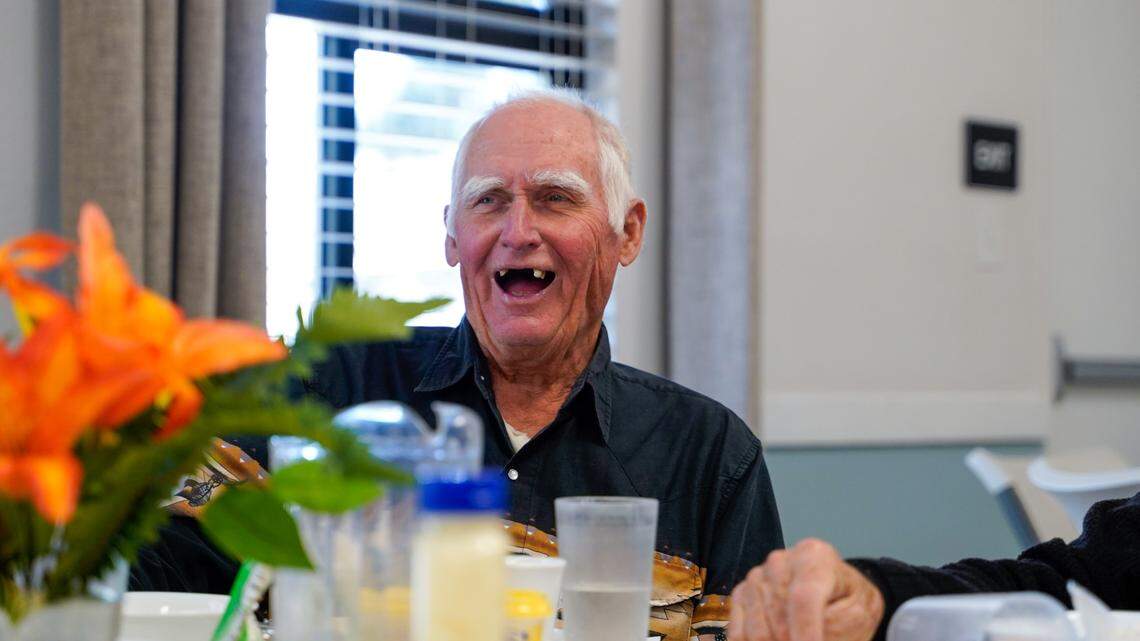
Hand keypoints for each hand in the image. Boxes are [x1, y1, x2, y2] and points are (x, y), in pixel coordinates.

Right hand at [727, 539, 884, 640]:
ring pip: (757, 630)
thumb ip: (835, 627)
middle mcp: (779, 561)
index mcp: (813, 556)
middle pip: (778, 617)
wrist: (836, 595)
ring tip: (795, 639)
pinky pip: (738, 634)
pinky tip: (776, 640)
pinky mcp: (740, 595)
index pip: (803, 598)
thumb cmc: (847, 603)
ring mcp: (756, 577)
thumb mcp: (858, 614)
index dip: (806, 631)